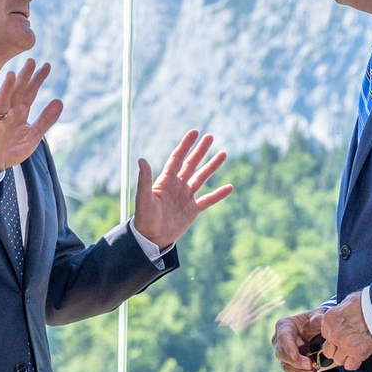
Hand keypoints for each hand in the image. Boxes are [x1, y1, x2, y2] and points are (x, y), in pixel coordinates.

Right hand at [0, 59, 62, 174]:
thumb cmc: (11, 149)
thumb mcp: (34, 135)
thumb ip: (46, 119)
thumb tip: (60, 101)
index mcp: (21, 113)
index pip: (30, 92)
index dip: (38, 79)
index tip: (47, 65)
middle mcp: (10, 112)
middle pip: (18, 92)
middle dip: (24, 77)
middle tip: (31, 61)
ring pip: (4, 100)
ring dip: (7, 88)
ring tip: (12, 74)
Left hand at [133, 129, 232, 249]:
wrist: (150, 238)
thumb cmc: (144, 218)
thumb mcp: (143, 198)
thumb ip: (145, 179)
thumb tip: (142, 160)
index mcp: (165, 180)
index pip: (177, 158)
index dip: (186, 145)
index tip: (194, 132)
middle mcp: (177, 185)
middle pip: (191, 164)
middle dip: (201, 150)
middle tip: (210, 137)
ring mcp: (186, 197)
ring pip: (202, 178)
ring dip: (212, 166)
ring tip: (223, 153)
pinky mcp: (192, 210)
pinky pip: (208, 200)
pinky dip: (219, 194)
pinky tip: (230, 187)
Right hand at [272, 307, 327, 371]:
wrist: (314, 331)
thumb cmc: (313, 320)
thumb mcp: (316, 314)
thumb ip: (317, 316)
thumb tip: (320, 318)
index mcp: (283, 326)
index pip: (283, 337)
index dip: (289, 347)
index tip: (296, 355)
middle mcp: (278, 340)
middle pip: (283, 354)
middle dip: (296, 362)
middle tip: (311, 365)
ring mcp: (282, 353)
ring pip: (286, 366)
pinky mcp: (287, 363)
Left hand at [320, 292, 371, 370]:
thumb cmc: (367, 302)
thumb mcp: (348, 301)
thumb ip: (340, 310)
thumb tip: (341, 314)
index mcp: (328, 320)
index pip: (325, 335)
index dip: (333, 337)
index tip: (341, 336)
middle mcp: (334, 334)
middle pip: (328, 351)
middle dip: (336, 350)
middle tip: (346, 346)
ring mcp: (345, 345)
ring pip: (338, 360)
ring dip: (345, 357)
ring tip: (353, 352)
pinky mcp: (358, 353)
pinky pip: (350, 366)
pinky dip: (354, 363)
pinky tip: (359, 357)